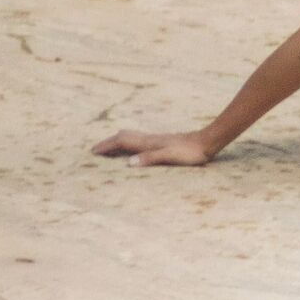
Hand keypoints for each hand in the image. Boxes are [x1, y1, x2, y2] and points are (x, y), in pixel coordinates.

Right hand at [95, 128, 218, 166]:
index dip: (106, 146)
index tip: (92, 152)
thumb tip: (128, 163)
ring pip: (131, 137)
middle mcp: (149, 139)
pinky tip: (133, 150)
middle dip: (108, 142)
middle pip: (123, 137)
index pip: (121, 142)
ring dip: (117, 142)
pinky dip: (128, 144)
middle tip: (95, 150)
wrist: (207, 142)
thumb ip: (150, 158)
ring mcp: (156, 139)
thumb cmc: (190, 152)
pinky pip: (139, 140)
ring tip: (108, 149)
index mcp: (148, 142)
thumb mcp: (170, 157)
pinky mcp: (162, 141)